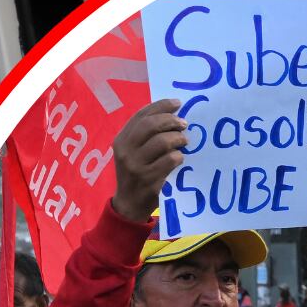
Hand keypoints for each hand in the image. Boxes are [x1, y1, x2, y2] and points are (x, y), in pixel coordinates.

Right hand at [111, 99, 189, 220]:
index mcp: (121, 139)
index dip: (161, 105)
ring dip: (178, 139)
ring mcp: (135, 165)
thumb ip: (147, 135)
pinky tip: (180, 158)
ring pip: (162, 141)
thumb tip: (174, 114)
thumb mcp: (135, 151)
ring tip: (184, 141)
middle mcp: (125, 150)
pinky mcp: (148, 179)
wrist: (129, 203)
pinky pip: (170, 160)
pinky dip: (179, 156)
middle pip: (151, 125)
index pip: (141, 115)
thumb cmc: (138, 172)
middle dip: (171, 120)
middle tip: (184, 124)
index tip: (178, 103)